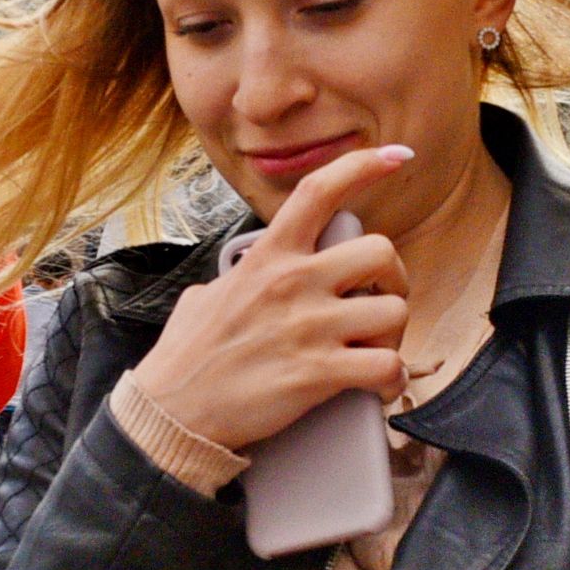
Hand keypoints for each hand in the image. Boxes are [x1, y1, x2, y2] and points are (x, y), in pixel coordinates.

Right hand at [123, 146, 414, 452]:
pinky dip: (392, 381)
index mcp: (268, 256)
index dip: (364, 166)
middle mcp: (294, 283)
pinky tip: (378, 387)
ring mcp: (309, 327)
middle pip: (381, 252)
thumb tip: (241, 276)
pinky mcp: (319, 374)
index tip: (396, 156)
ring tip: (373, 352)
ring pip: (394, 312)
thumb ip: (238, 276)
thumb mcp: (206, 295)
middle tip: (381, 301)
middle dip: (394, 278)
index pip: (320, 191)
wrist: (173, 413)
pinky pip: (387, 367)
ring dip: (393, 335)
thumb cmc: (187, 357)